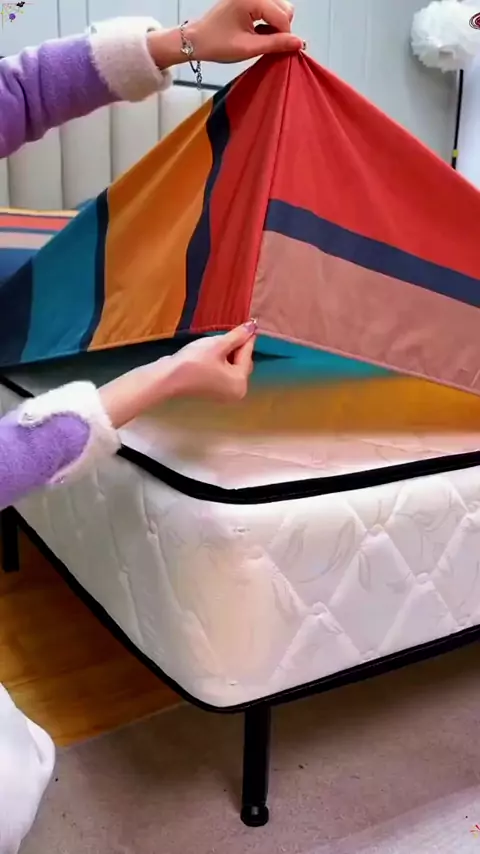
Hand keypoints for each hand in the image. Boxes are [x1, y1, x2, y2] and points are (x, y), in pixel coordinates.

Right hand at [169, 320, 256, 400]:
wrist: (167, 378)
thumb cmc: (194, 361)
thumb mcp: (217, 345)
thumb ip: (237, 336)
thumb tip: (253, 327)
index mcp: (240, 383)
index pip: (247, 355)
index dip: (247, 338)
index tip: (250, 323)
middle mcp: (235, 391)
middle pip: (242, 363)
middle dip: (238, 347)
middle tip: (233, 330)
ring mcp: (223, 393)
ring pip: (232, 367)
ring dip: (229, 353)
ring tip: (223, 338)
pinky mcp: (211, 390)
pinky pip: (223, 372)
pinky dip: (221, 361)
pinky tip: (215, 350)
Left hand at [187, 0, 303, 61]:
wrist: (197, 40)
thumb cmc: (217, 45)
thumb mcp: (248, 48)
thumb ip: (275, 44)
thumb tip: (299, 43)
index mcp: (251, 0)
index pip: (282, 16)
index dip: (286, 36)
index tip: (283, 51)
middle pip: (285, 7)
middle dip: (283, 28)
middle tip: (269, 45)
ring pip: (280, 7)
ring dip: (277, 24)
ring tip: (263, 38)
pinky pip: (270, 7)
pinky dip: (270, 21)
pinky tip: (259, 32)